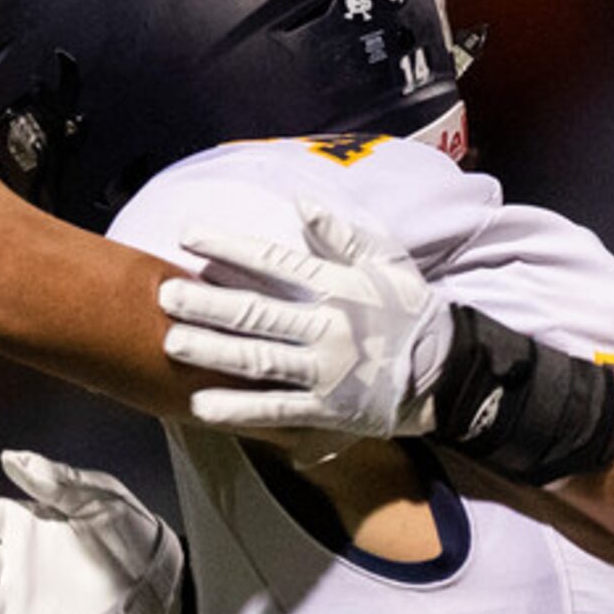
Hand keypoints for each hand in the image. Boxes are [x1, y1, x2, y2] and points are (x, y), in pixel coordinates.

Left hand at [158, 197, 450, 439]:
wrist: (446, 372)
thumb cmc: (409, 311)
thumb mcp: (386, 263)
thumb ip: (341, 236)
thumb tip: (301, 203)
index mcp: (338, 287)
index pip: (274, 260)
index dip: (228, 246)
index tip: (187, 234)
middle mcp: (328, 328)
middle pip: (256, 313)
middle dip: (208, 304)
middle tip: (167, 297)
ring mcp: (326, 372)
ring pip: (259, 360)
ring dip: (213, 352)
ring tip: (173, 344)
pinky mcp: (328, 410)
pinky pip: (276, 410)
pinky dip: (238, 409)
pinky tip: (201, 405)